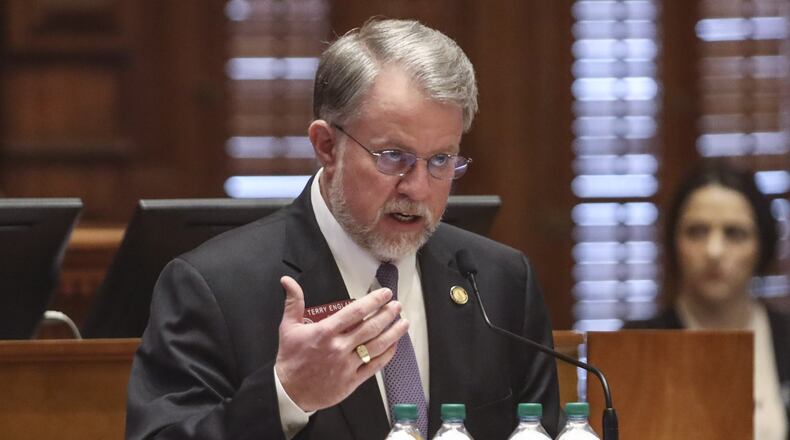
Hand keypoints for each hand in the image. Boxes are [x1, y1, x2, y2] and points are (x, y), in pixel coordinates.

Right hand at [274, 275, 407, 411]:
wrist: (288, 392)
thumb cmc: (290, 360)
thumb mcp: (288, 327)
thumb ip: (293, 302)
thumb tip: (287, 281)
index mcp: (325, 332)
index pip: (355, 312)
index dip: (373, 301)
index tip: (384, 294)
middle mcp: (339, 347)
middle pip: (371, 327)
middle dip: (387, 314)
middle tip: (397, 306)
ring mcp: (347, 365)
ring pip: (377, 346)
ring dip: (393, 333)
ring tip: (403, 323)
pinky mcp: (352, 381)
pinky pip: (374, 366)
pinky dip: (387, 354)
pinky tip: (394, 345)